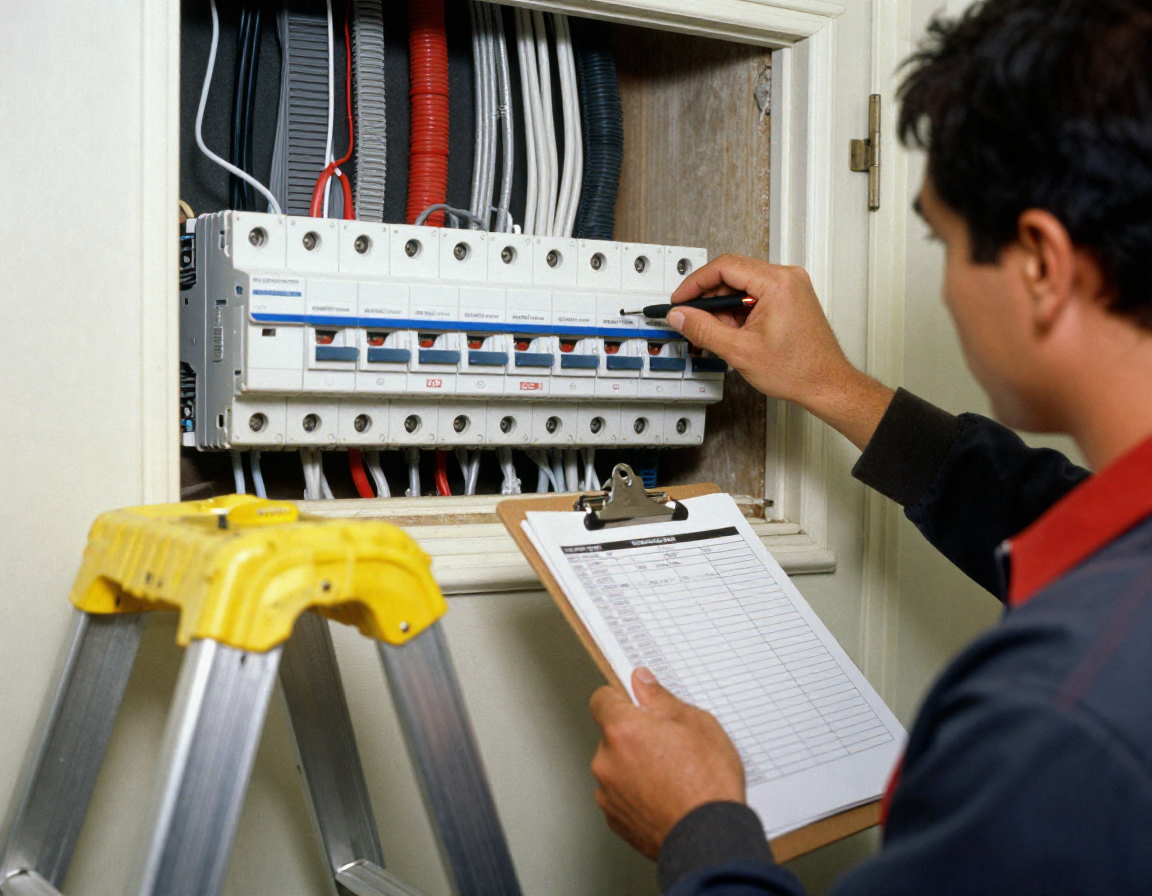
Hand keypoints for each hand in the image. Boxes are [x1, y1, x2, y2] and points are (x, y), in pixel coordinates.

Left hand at [589, 667, 745, 859]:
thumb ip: (661, 699)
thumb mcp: (697, 724)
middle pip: (612, 735)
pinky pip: (621, 795)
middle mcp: (606, 760)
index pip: (602, 699)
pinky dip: (637, 793)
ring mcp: (608, 793)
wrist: (710, 839)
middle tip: (669, 745)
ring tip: (672, 776)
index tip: (636, 702)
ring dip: (635, 766)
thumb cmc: (708, 784)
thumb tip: (643, 683)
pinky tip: (665, 797)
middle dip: (634, 736)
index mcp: (622, 730)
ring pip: (617, 766)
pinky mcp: (615, 820)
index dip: (621, 698)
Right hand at [668, 254, 893, 449]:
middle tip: (691, 318)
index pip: (724, 267)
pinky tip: (733, 331)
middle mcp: (787, 278)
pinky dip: (739, 311)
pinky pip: (756, 294)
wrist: (826, 384)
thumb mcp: (740, 351)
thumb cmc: (799, 370)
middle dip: (708, 298)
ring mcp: (791, 287)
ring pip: (743, 285)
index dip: (695, 283)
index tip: (680, 299)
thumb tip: (681, 316)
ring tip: (716, 332)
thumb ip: (703, 330)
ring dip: (723, 307)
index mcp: (777, 283)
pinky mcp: (791, 298)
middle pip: (732, 274)